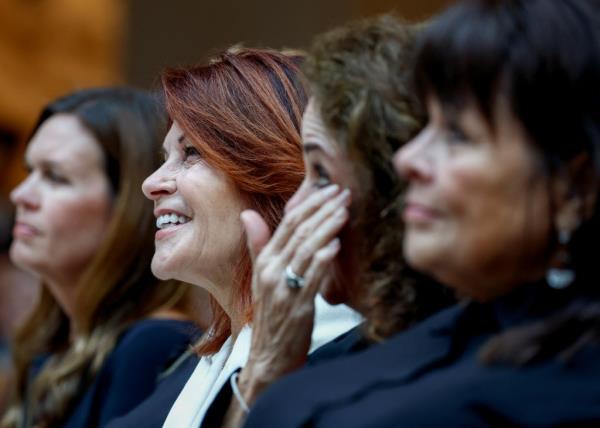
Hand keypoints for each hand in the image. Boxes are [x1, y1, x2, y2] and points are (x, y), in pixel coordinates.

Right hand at [238, 184, 350, 402]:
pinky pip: (310, 279)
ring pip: (306, 250)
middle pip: (299, 231)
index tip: (329, 189)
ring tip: (344, 211)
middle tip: (343, 193)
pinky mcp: (297, 306)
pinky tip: (335, 246)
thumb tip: (248, 214)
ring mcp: (283, 288)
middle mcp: (271, 271)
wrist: (269, 356)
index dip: (309, 203)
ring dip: (327, 228)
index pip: (287, 223)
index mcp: (265, 261)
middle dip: (323, 209)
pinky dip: (322, 260)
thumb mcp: (261, 277)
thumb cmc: (271, 314)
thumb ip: (258, 244)